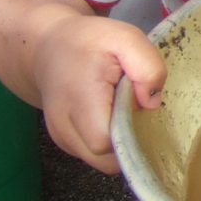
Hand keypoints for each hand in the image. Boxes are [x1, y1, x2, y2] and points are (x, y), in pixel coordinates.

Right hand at [31, 13, 165, 173]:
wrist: (48, 46)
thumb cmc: (89, 42)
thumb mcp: (126, 38)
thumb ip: (147, 67)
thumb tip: (151, 104)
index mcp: (79, 101)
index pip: (104, 142)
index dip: (130, 134)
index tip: (140, 110)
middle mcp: (63, 125)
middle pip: (105, 160)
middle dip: (130, 143)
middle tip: (137, 112)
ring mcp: (61, 137)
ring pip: (100, 161)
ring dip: (120, 145)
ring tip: (123, 112)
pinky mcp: (65, 141)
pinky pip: (94, 156)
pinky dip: (110, 144)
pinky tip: (113, 118)